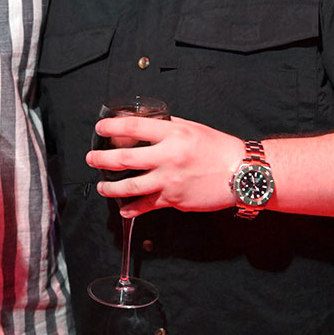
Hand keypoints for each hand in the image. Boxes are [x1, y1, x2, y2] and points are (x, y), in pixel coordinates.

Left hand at [87, 114, 244, 215]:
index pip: (133, 127)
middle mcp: (168, 156)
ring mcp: (170, 180)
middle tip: (91, 159)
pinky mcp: (174, 200)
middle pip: (124, 158)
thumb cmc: (218, 148)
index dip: (111, 127)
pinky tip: (123, 209)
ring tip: (102, 186)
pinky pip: (146, 205)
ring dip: (110, 187)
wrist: (242, 173)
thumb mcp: (192, 128)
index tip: (100, 128)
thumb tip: (143, 125)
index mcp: (173, 134)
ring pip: (130, 186)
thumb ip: (167, 127)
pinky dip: (132, 209)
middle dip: (101, 159)